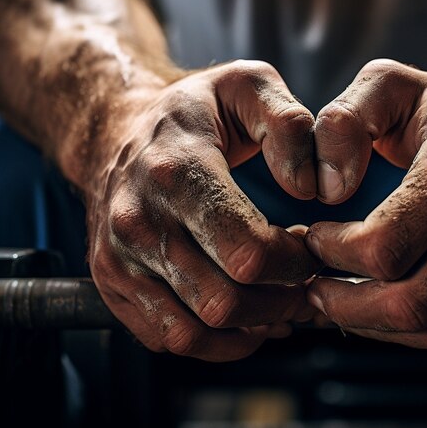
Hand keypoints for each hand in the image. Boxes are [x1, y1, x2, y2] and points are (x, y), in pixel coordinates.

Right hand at [86, 60, 319, 360]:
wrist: (119, 130)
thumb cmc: (192, 111)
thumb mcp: (247, 85)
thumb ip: (289, 124)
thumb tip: (312, 186)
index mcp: (176, 171)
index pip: (248, 251)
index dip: (296, 262)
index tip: (313, 248)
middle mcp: (139, 221)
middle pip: (225, 300)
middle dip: (282, 301)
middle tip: (307, 282)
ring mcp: (120, 258)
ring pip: (196, 330)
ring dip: (253, 327)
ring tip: (283, 303)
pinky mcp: (113, 282)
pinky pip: (168, 338)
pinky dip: (216, 342)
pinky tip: (248, 319)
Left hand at [306, 59, 426, 350]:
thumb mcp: (390, 85)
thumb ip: (346, 119)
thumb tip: (327, 186)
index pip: (387, 243)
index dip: (335, 251)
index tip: (312, 236)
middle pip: (411, 298)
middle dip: (344, 300)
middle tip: (313, 281)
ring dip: (372, 324)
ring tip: (337, 299)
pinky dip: (408, 333)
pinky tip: (377, 309)